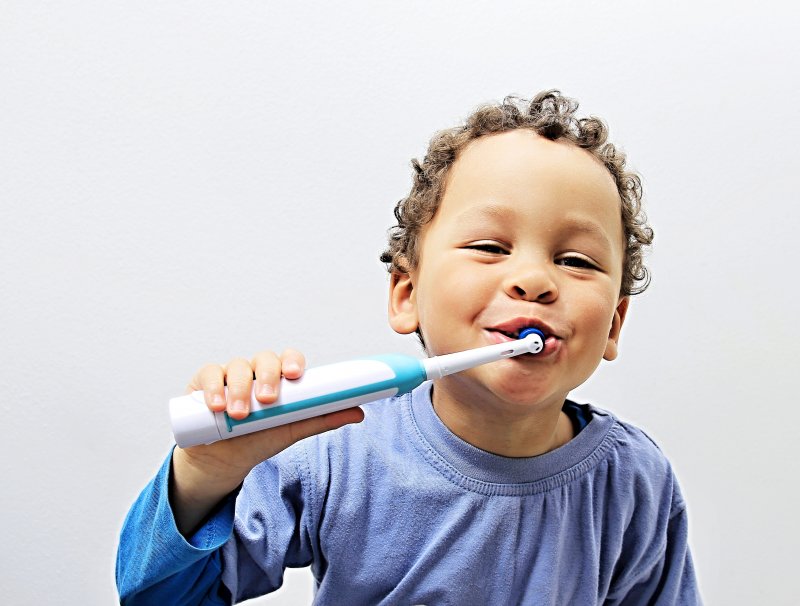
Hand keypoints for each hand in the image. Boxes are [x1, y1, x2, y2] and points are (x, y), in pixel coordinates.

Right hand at [170, 349, 363, 535]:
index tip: (294, 375)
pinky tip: (216, 405)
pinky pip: (208, 374)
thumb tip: (359, 412)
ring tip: (240, 413)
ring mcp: (229, 375)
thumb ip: (321, 418)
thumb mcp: (291, 430)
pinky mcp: (203, 383)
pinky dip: (213, 387)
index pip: (288, 359)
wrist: (222, 461)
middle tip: (268, 400)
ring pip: (236, 366)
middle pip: (263, 359)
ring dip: (239, 388)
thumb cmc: (258, 439)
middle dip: (266, 377)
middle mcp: (255, 372)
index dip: (292, 362)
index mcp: (279, 378)